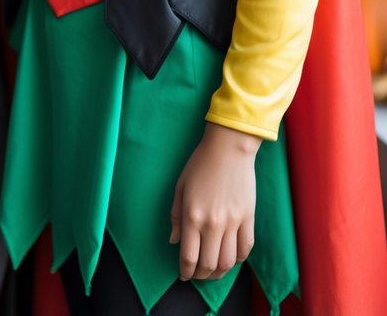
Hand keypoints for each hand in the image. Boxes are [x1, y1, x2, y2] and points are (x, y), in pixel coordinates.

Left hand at [169, 123, 259, 280]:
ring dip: (220, 272)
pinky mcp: (248, 218)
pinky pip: (245, 249)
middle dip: (201, 275)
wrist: (228, 148)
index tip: (183, 274)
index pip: (189, 257)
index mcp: (193, 216)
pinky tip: (231, 257)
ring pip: (228, 262)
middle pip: (209, 264)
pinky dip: (239, 259)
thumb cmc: (200, 164)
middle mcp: (213, 223)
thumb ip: (176, 216)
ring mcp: (233, 222)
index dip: (185, 271)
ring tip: (214, 270)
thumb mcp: (180, 187)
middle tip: (197, 274)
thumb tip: (174, 242)